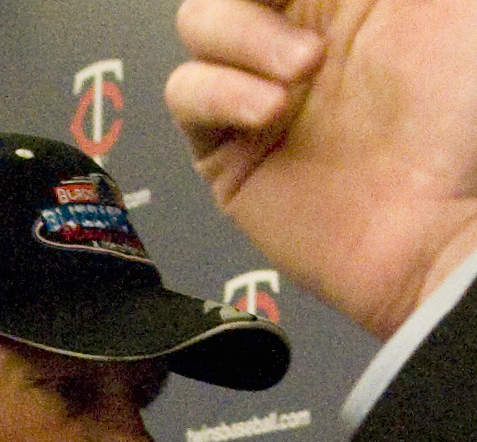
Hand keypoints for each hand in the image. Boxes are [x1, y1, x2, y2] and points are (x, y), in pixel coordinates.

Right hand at [165, 0, 476, 336]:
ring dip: (242, 35)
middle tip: (302, 24)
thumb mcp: (437, 2)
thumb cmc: (463, 113)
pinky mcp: (228, 151)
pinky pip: (187, 93)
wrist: (442, 225)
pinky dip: (218, 90)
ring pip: (198, 23)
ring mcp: (260, 89)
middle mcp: (300, 31)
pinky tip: (271, 112)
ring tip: (302, 75)